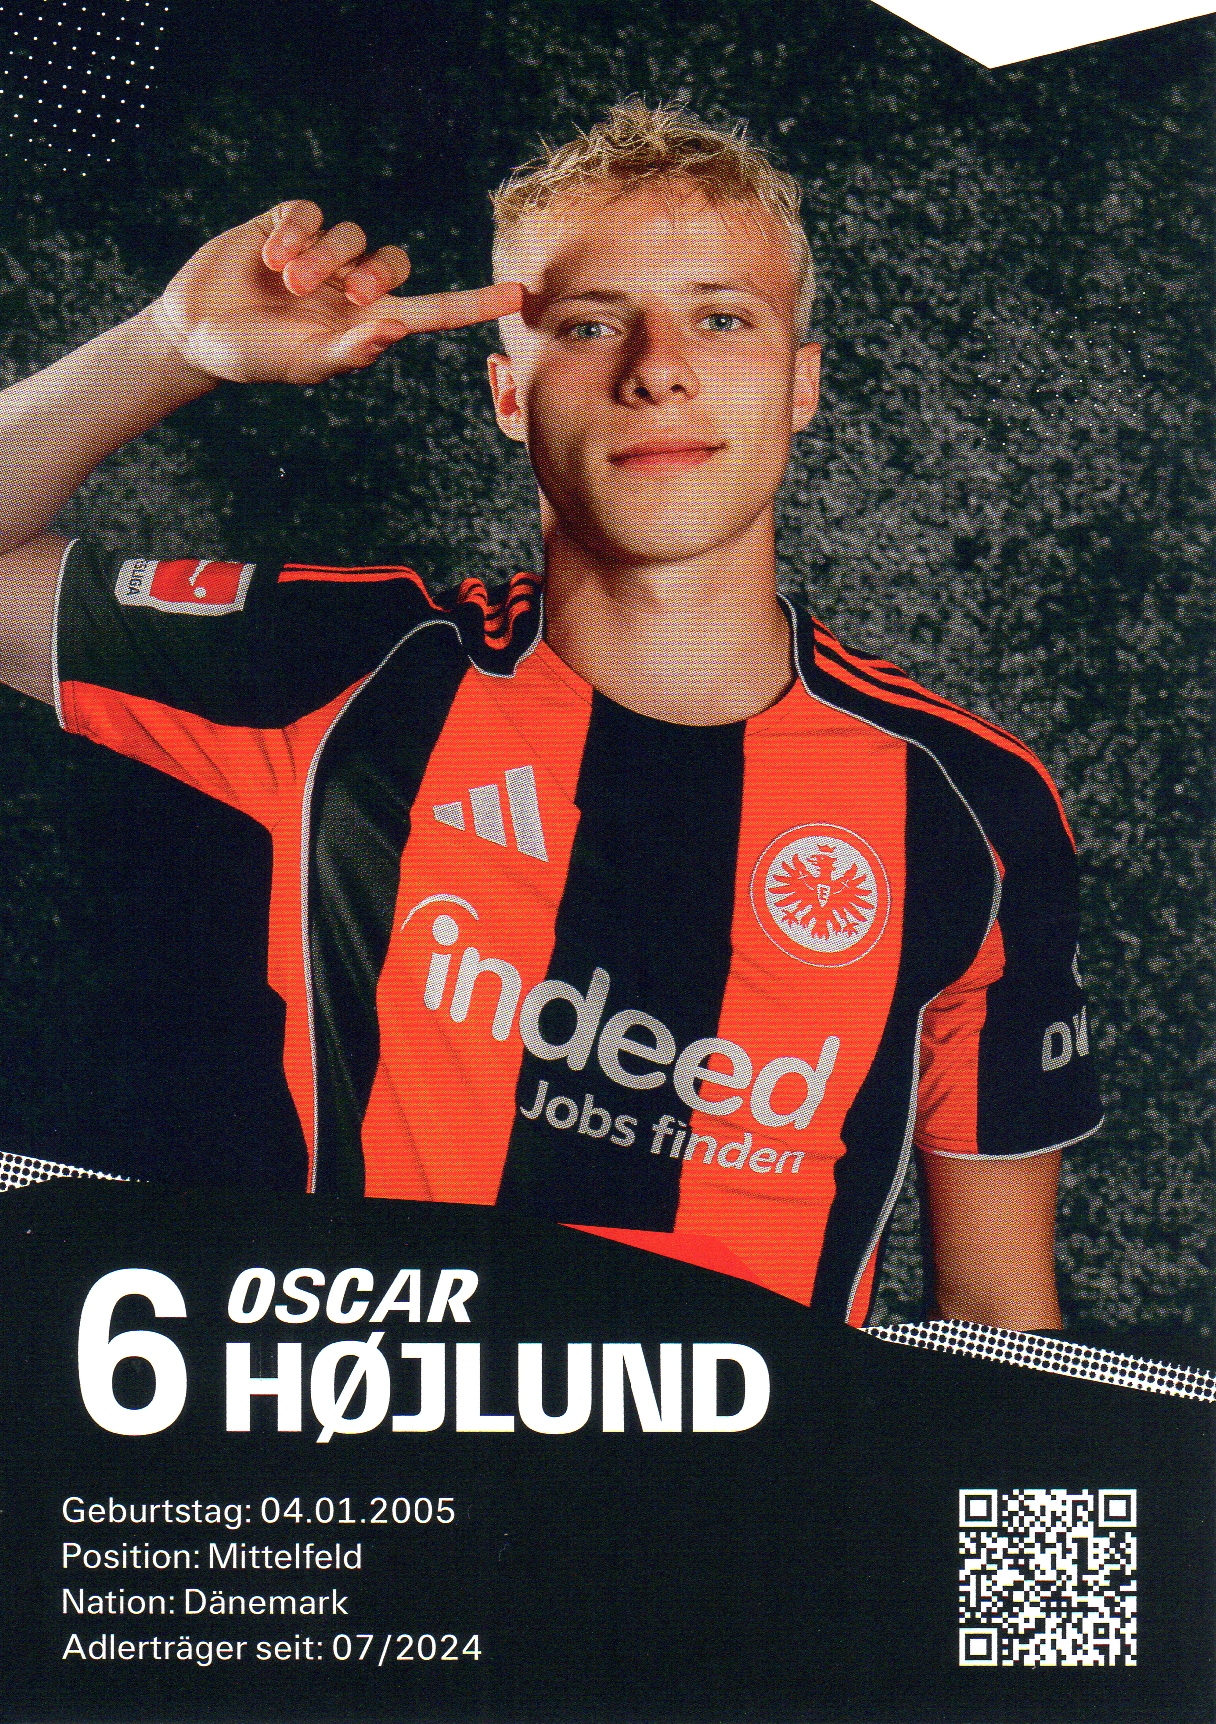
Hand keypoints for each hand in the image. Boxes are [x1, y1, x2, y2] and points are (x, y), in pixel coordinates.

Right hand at [147, 200, 522, 385]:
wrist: (195, 334)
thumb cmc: (255, 358)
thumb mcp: (304, 363)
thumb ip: (350, 351)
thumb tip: (396, 330)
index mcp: (367, 323)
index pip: (432, 311)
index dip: (474, 303)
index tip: (517, 295)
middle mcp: (351, 285)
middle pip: (394, 262)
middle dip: (377, 274)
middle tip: (350, 296)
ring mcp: (322, 254)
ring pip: (351, 235)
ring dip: (323, 258)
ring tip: (287, 282)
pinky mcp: (288, 225)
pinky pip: (310, 213)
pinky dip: (296, 234)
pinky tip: (271, 257)